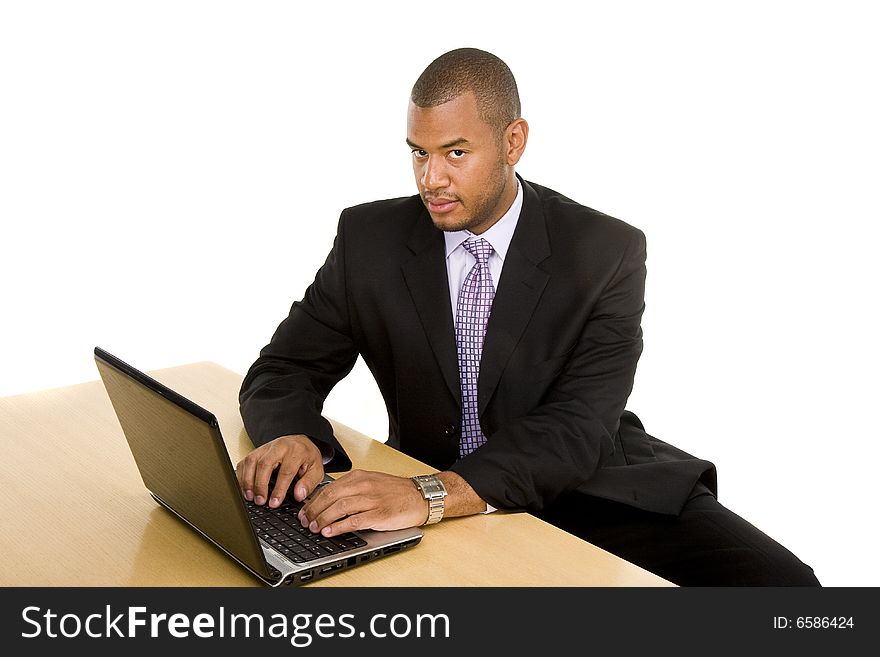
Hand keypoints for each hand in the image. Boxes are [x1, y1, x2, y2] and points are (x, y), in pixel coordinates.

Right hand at [235, 434, 324, 507]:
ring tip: (250, 497)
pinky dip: (241, 475)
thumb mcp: (316, 469)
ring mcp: (265, 447)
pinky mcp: (256, 450)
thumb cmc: (307, 457)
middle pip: (265, 464)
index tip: (274, 502)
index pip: (285, 471)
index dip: (279, 489)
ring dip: (248, 481)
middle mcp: (279, 446)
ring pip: (251, 461)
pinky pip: (245, 461)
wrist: (300, 442)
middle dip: (260, 485)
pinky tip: (244, 488)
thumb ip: (309, 483)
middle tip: (260, 501)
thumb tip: (298, 495)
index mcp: (296, 451)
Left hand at [298, 470, 426, 536]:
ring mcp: (372, 499)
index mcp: (359, 477)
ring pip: (339, 507)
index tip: (305, 511)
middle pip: (330, 496)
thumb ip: (352, 489)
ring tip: (314, 528)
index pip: (329, 488)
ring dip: (323, 519)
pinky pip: (354, 520)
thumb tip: (329, 501)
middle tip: (305, 521)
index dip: (313, 501)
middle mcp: (364, 485)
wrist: (420, 496)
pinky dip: (339, 526)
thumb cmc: (397, 491)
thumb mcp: (372, 482)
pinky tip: (330, 532)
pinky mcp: (379, 513)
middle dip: (314, 510)